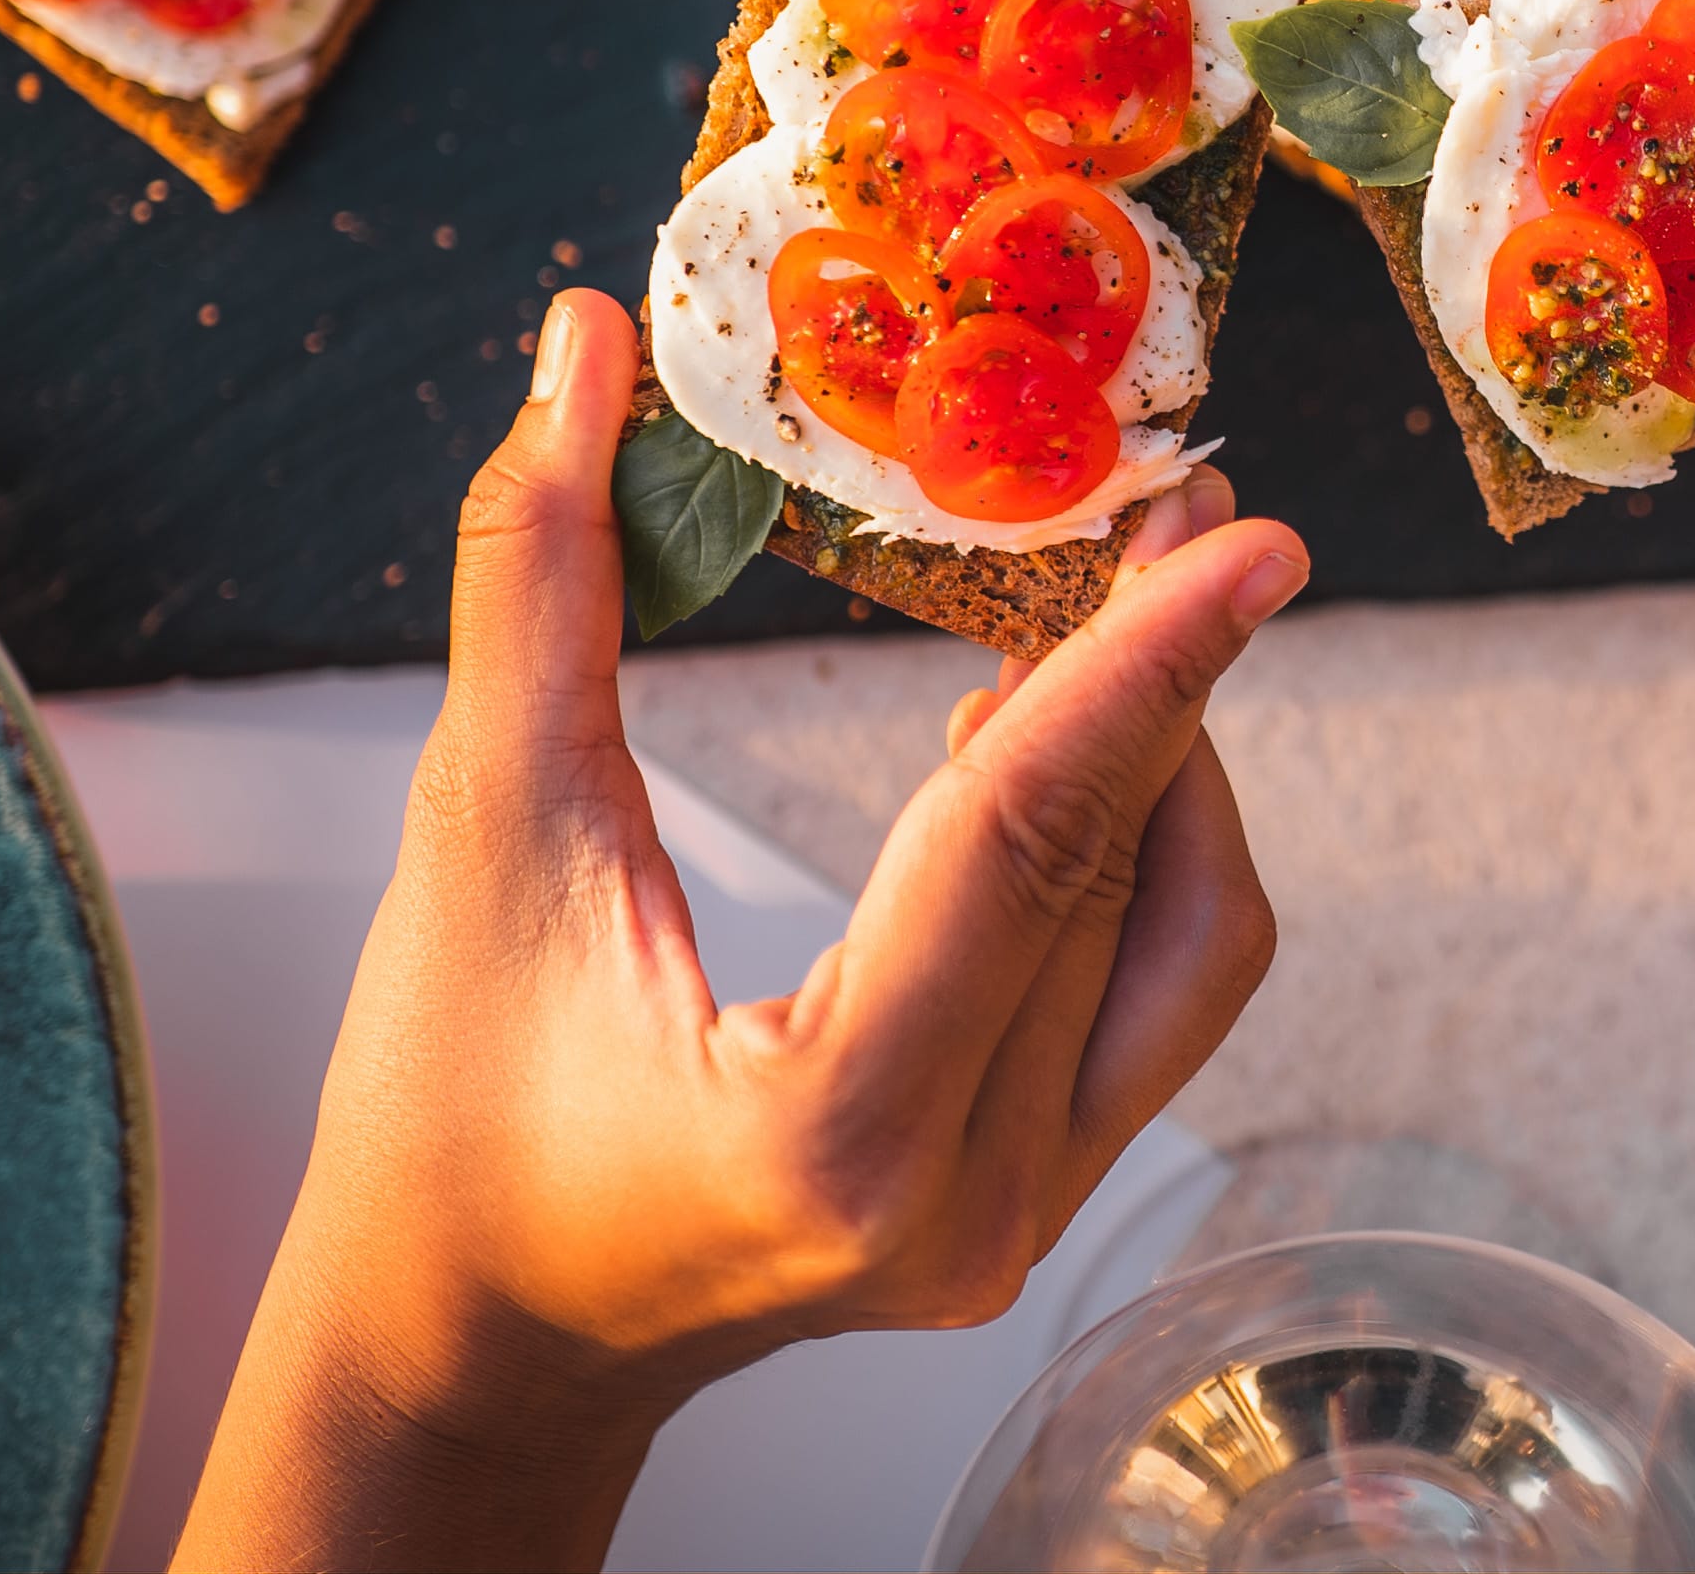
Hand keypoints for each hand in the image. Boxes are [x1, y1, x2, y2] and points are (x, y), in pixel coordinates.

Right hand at [175, 288, 1299, 1572]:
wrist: (472, 1345)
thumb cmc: (444, 1119)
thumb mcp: (481, 835)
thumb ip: (539, 582)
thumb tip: (580, 348)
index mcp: (829, 1130)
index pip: (1032, 846)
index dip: (1146, 669)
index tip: (1250, 538)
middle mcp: (964, 1199)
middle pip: (1123, 872)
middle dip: (1159, 668)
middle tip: (1165, 496)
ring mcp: (1016, 1219)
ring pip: (1181, 940)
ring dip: (1156, 763)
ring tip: (1081, 619)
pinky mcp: (1035, 1203)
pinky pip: (1153, 995)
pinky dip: (1125, 853)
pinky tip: (1040, 752)